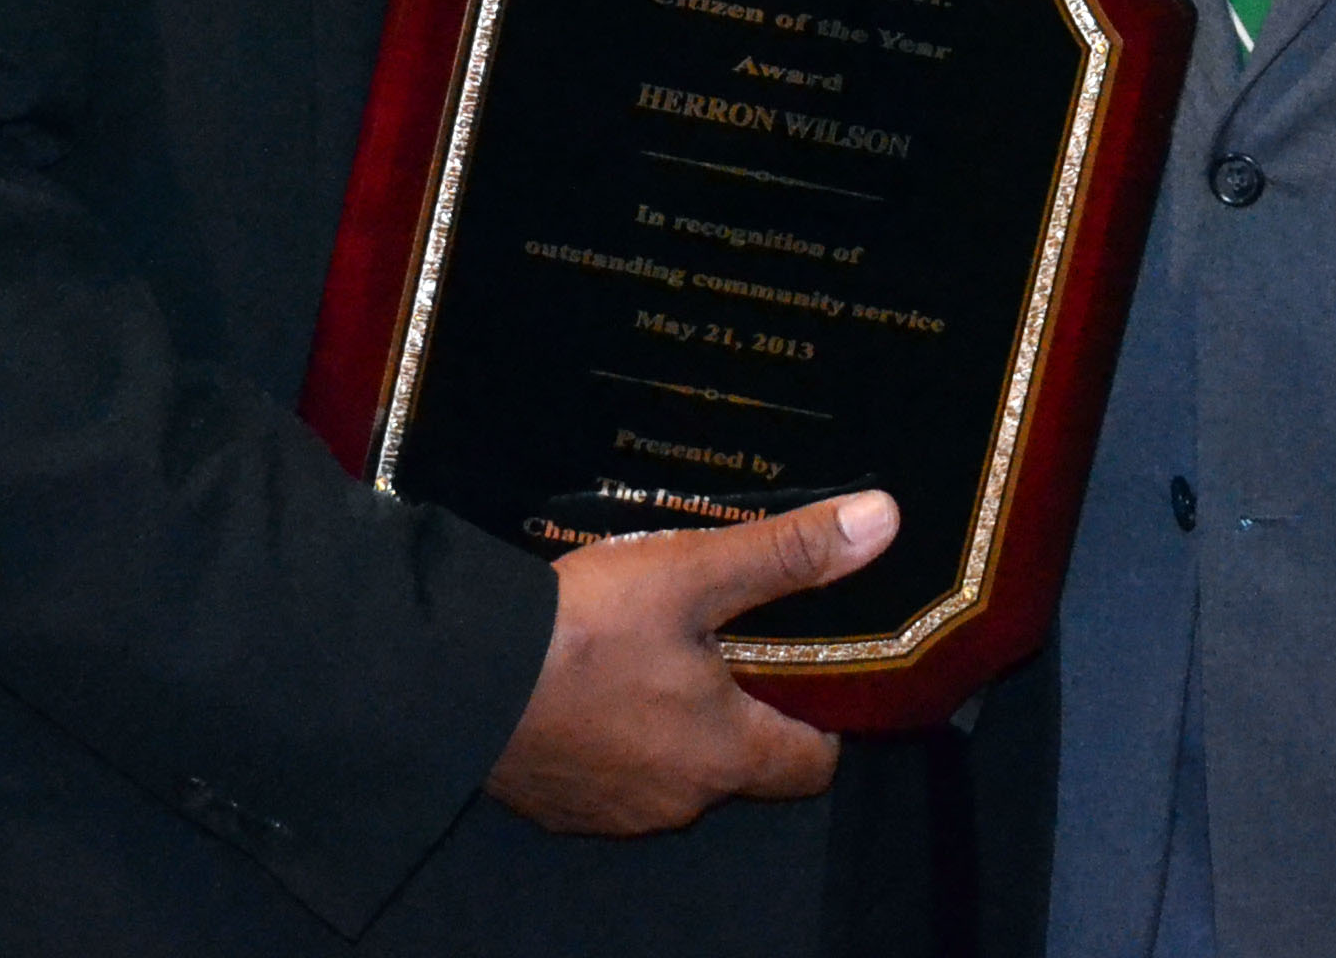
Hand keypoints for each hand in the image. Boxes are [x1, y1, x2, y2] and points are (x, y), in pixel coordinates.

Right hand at [480, 488, 897, 835]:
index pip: (814, 764)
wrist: (452, 676)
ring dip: (676, 724)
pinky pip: (613, 777)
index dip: (825, 720)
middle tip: (732, 639)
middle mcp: (678, 801)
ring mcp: (613, 811)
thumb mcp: (693, 572)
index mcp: (726, 755)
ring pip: (676, 771)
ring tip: (659, 650)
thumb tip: (883, 523)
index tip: (815, 669)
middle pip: (744, 766)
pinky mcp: (559, 806)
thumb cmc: (582, 629)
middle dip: (744, 709)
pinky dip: (617, 738)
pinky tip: (594, 681)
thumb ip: (788, 553)